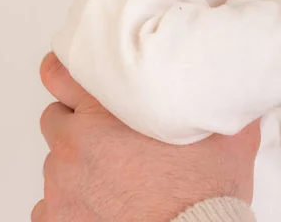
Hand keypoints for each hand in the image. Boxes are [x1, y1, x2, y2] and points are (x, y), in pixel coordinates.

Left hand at [32, 52, 259, 221]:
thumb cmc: (204, 193)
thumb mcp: (224, 131)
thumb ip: (216, 99)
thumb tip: (231, 82)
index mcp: (106, 106)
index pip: (58, 72)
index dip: (62, 73)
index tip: (68, 78)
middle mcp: (77, 138)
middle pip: (57, 118)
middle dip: (77, 125)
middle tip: (106, 140)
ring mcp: (62, 180)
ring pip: (57, 161)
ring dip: (78, 165)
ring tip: (113, 179)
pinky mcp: (57, 217)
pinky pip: (49, 204)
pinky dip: (71, 204)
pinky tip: (101, 207)